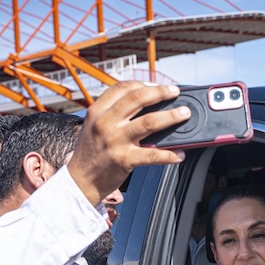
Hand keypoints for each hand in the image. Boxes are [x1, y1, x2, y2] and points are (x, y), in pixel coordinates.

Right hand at [68, 81, 190, 205]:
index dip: (143, 83)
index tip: (157, 85)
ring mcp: (115, 141)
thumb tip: (146, 106)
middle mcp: (105, 123)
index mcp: (97, 111)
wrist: (80, 180)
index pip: (122, 88)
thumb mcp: (93, 126)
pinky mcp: (124, 159)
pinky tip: (180, 154)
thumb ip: (113, 114)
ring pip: (149, 122)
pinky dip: (170, 154)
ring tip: (184, 114)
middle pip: (138, 99)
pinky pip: (153, 155)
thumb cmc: (90, 153)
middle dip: (161, 92)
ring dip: (171, 116)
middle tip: (175, 92)